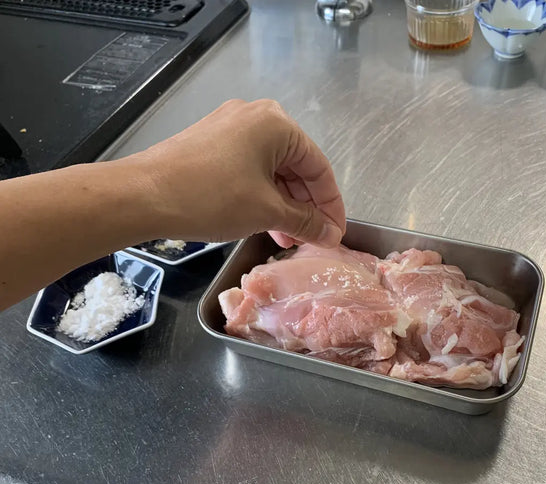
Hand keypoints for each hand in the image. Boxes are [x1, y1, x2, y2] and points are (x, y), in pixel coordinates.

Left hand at [133, 99, 345, 247]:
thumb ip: (305, 222)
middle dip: (306, 207)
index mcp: (277, 124)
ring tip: (288, 237)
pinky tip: (265, 222)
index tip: (336, 232)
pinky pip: (249, 170)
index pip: (319, 168)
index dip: (331, 205)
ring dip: (284, 205)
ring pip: (272, 171)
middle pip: (296, 167)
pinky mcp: (212, 143)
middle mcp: (256, 117)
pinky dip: (261, 196)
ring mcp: (230, 128)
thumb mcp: (266, 212)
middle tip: (312, 238)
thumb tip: (331, 234)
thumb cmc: (211, 198)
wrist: (143, 195)